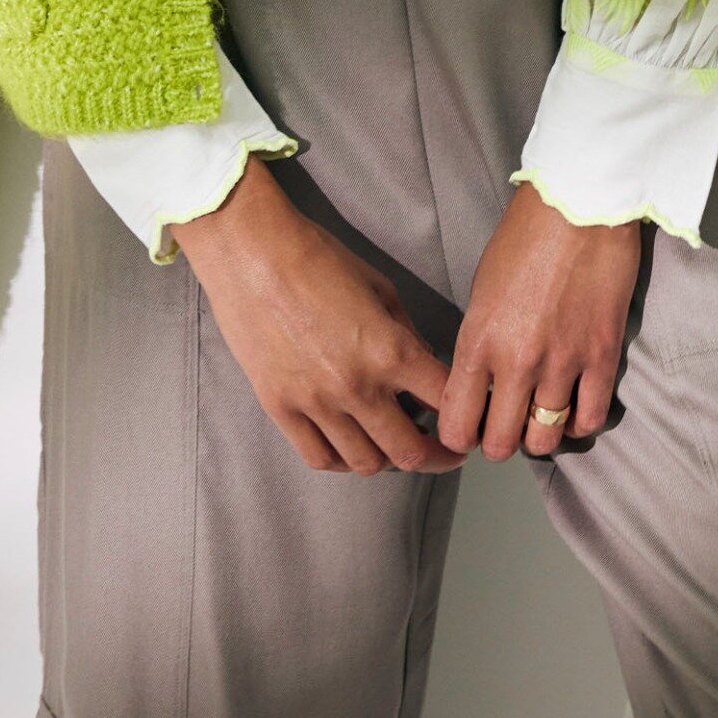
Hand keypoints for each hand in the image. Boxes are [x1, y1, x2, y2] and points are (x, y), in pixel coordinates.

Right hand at [173, 156, 461, 476]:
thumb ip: (408, 334)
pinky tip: (351, 446)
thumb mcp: (381, 287)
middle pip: (409, 452)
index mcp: (391, 351)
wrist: (252, 253)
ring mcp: (317, 404)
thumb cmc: (319, 258)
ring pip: (366, 464)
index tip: (465, 422)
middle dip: (434, 456)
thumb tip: (425, 369)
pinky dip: (342, 460)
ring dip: (387, 458)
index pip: (445, 403)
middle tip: (441, 451)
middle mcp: (358, 387)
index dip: (463, 417)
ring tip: (392, 442)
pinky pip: (319, 457)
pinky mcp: (281, 409)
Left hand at [437, 181, 640, 461]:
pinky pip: (589, 418)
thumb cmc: (525, 236)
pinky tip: (574, 407)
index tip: (468, 427)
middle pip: (501, 444)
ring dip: (540, 435)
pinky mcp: (602, 355)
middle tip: (506, 423)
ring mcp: (563, 362)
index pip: (457, 426)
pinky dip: (579, 422)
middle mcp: (516, 362)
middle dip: (499, 441)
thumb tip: (482, 382)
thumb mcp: (482, 289)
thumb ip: (480, 341)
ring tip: (540, 416)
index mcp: (478, 342)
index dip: (460, 436)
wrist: (580, 203)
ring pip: (545, 439)